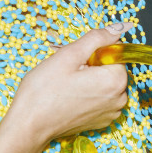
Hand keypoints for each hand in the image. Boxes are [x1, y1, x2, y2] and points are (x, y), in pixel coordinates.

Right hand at [9, 25, 129, 152]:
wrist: (29, 125)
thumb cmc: (44, 91)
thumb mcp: (69, 55)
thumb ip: (97, 38)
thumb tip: (122, 27)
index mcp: (116, 80)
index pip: (114, 52)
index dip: (93, 53)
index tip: (75, 62)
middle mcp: (121, 98)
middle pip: (111, 68)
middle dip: (91, 65)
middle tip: (67, 73)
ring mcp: (112, 112)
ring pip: (105, 83)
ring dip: (90, 80)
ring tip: (67, 87)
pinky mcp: (103, 121)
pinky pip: (101, 98)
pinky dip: (89, 94)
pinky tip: (70, 98)